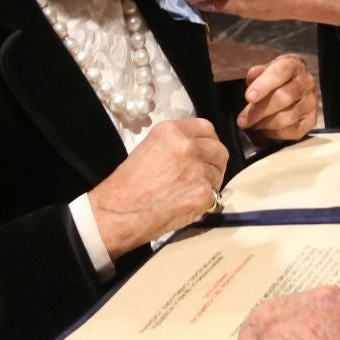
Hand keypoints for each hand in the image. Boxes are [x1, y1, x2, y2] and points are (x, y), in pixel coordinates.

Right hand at [87, 117, 228, 259]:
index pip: (206, 128)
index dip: (209, 140)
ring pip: (217, 174)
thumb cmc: (128, 182)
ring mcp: (198, 171)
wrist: (120, 211)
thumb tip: (195, 149)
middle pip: (219, 150)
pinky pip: (214, 195)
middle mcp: (188, 147)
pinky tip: (187, 203)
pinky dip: (204, 201)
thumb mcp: (150, 147)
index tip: (207, 150)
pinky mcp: (203, 194)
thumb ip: (175, 143)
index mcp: (172, 131)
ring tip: (189, 191)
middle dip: (215, 161)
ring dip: (209, 182)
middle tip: (205, 172)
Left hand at [239, 55, 318, 141]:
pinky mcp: (311, 121)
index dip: (264, 85)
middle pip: (284, 97)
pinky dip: (274, 133)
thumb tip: (252, 76)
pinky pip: (292, 131)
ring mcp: (311, 103)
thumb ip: (257, 73)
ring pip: (286, 117)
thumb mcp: (264, 71)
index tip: (249, 97)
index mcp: (294, 65)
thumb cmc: (274, 80)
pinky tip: (264, 130)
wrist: (291, 88)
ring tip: (252, 124)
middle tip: (242, 120)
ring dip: (264, 124)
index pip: (280, 72)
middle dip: (259, 110)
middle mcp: (307, 82)